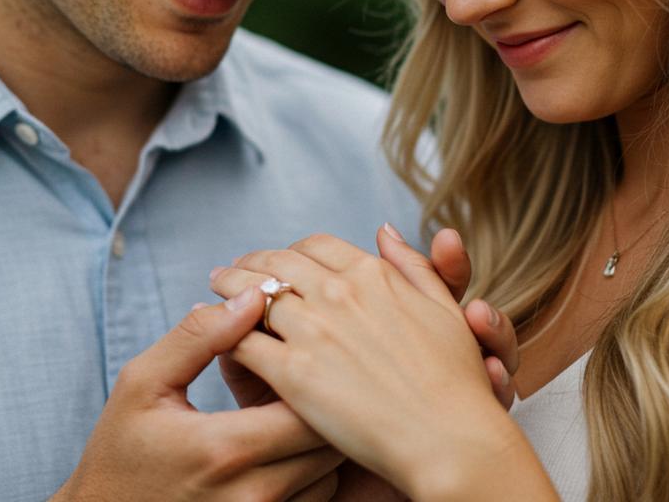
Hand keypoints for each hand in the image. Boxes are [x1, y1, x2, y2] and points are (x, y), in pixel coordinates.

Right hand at [50, 287, 341, 501]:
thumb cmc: (120, 450)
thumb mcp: (144, 382)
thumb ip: (199, 336)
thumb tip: (253, 295)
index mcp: (225, 448)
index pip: (306, 404)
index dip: (311, 369)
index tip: (294, 346)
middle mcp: (253, 494)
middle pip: (328, 439)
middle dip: (322, 396)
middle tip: (302, 367)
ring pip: (329, 471)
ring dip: (319, 435)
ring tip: (290, 405)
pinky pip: (317, 498)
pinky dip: (311, 468)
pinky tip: (282, 443)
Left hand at [219, 226, 517, 412]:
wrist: (450, 439)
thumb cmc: (455, 380)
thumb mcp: (442, 307)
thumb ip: (412, 264)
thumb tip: (385, 229)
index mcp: (372, 274)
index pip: (316, 246)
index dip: (291, 251)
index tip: (278, 259)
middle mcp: (339, 292)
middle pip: (278, 264)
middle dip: (250, 263)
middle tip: (230, 268)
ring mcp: (315, 331)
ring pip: (254, 297)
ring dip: (228, 289)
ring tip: (213, 290)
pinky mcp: (295, 373)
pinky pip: (247, 343)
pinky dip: (226, 334)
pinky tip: (218, 337)